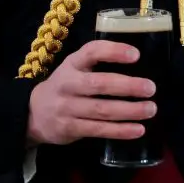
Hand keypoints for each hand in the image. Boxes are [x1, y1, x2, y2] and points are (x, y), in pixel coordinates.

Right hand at [26, 40, 156, 146]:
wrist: (32, 113)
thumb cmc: (67, 85)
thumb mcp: (75, 67)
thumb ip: (98, 64)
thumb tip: (141, 64)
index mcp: (72, 63)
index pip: (92, 52)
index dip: (113, 52)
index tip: (136, 55)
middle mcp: (68, 84)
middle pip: (99, 84)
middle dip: (127, 86)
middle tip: (151, 88)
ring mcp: (67, 108)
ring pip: (101, 109)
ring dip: (129, 110)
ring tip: (150, 109)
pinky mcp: (69, 128)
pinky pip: (98, 130)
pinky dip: (120, 131)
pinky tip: (138, 130)